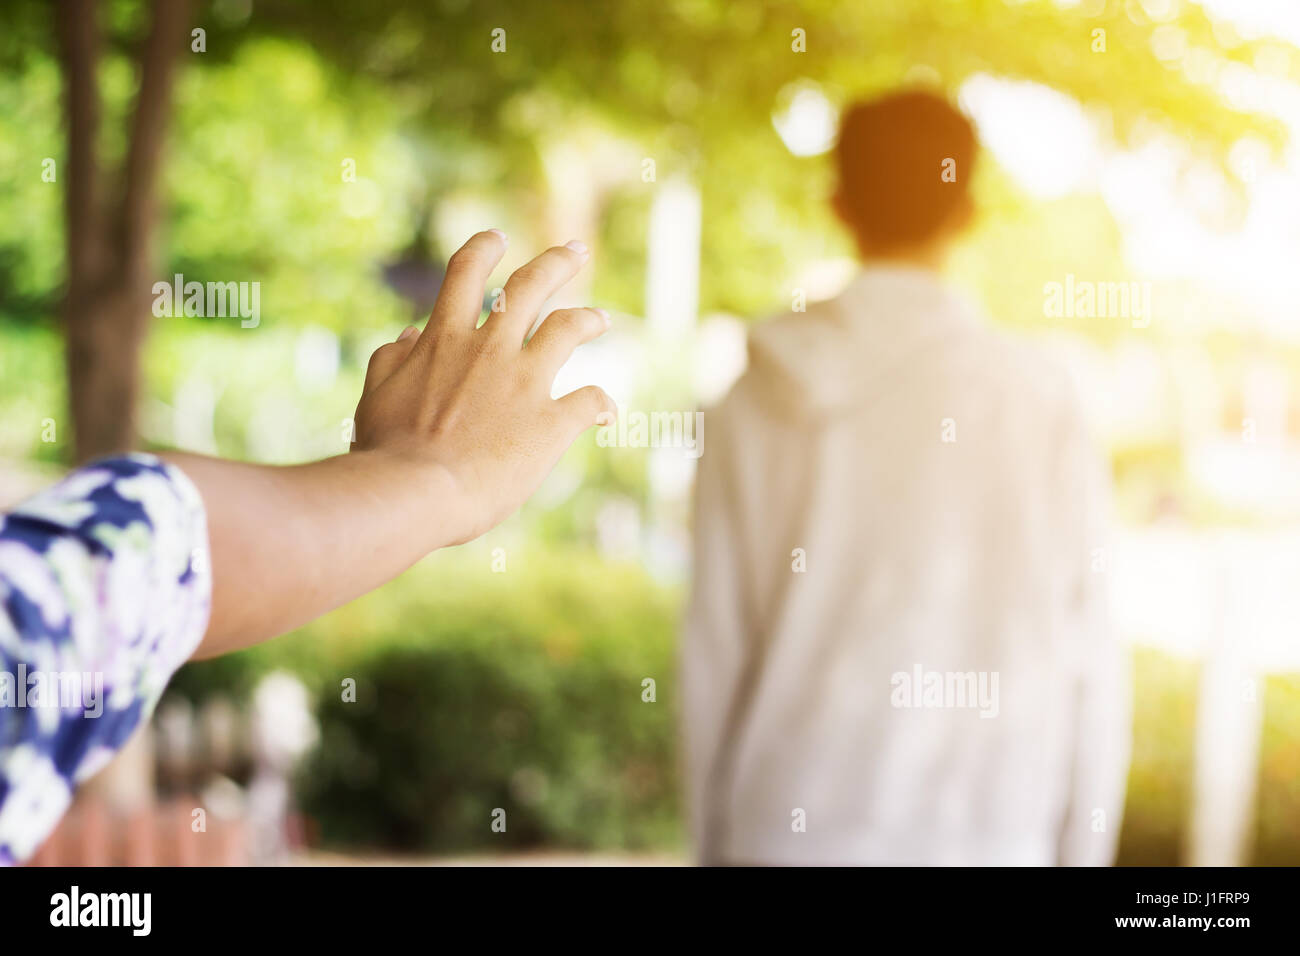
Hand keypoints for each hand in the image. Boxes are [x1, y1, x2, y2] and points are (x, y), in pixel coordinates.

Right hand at [351, 230, 615, 544]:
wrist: (414, 493)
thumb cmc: (385, 452)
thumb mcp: (377, 396)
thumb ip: (392, 359)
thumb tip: (409, 334)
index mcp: (444, 339)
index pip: (466, 273)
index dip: (484, 249)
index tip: (497, 238)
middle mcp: (490, 349)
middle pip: (530, 285)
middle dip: (556, 261)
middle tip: (576, 250)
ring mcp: (525, 382)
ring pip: (569, 328)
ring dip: (588, 319)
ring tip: (601, 320)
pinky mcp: (552, 422)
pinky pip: (590, 401)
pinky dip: (601, 405)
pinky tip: (604, 414)